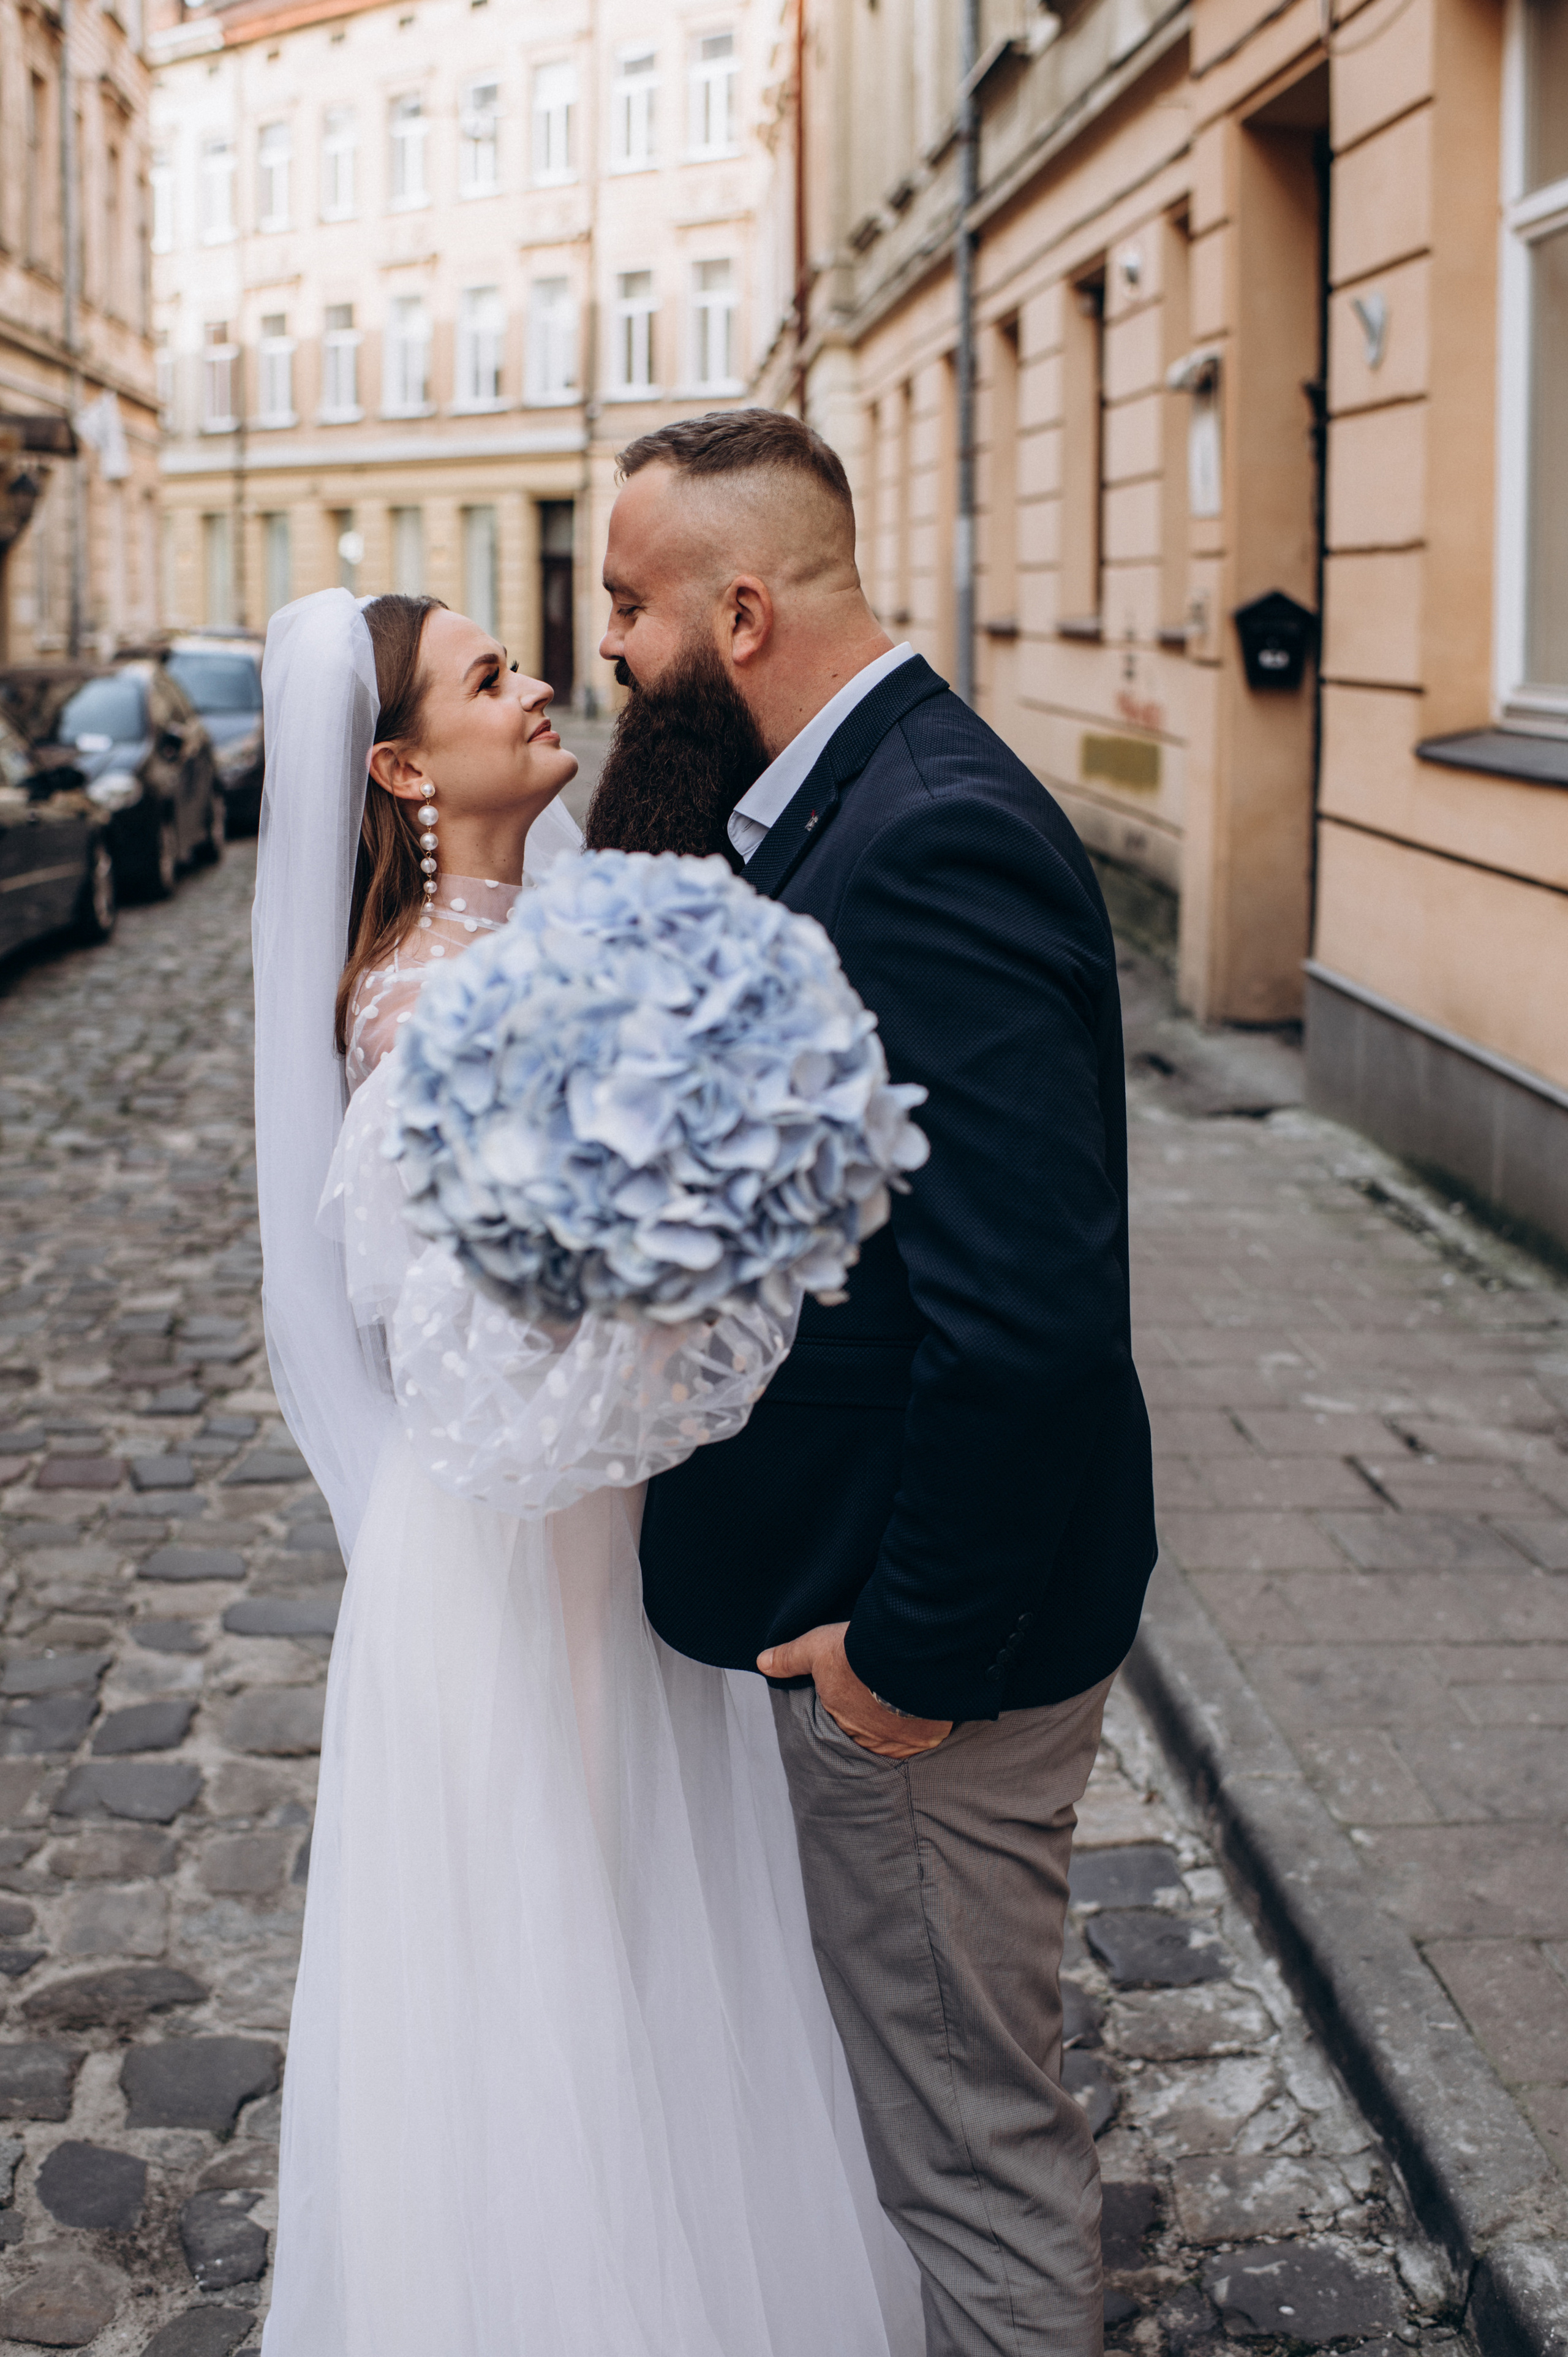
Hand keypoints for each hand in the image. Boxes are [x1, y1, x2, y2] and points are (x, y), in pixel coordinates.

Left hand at [757, 1622, 951, 1759]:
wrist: (906, 1655)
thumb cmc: (858, 1652)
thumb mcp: (817, 1648)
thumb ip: (790, 1658)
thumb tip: (762, 1663)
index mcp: (840, 1720)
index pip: (841, 1719)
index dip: (849, 1702)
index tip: (858, 1689)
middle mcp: (867, 1739)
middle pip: (869, 1729)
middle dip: (873, 1715)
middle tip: (881, 1693)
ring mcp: (898, 1741)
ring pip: (896, 1734)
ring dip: (899, 1720)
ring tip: (905, 1697)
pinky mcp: (926, 1737)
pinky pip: (925, 1734)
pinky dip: (925, 1723)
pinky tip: (927, 1704)